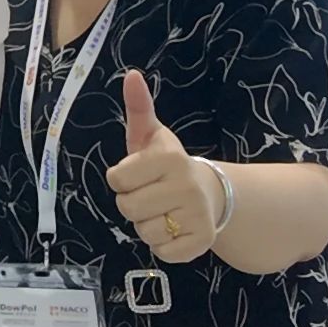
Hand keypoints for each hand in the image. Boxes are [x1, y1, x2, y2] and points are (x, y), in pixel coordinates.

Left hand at [100, 72, 222, 262]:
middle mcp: (186, 185)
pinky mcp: (201, 242)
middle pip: (127, 208)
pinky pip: (162, 252)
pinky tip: (174, 228)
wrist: (211, 192)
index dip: (122, 179)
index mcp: (170, 158)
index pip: (116, 178)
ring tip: (163, 210)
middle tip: (150, 194)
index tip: (139, 174)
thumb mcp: (151, 135)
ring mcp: (196, 215)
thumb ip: (138, 107)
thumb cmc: (168, 164)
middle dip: (132, 203)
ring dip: (147, 224)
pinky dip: (162, 244)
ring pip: (143, 231)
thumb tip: (131, 75)